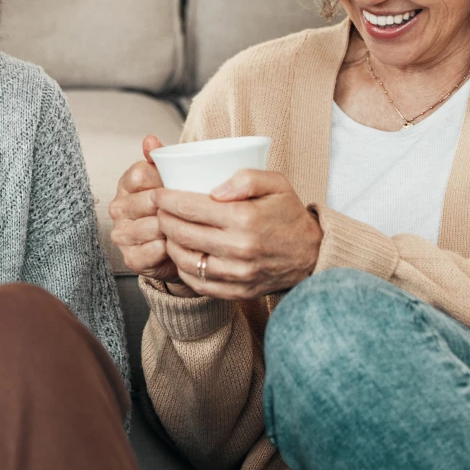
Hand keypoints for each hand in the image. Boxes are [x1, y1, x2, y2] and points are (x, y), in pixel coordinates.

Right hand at [109, 136, 180, 283]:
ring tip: (189, 227)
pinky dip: (169, 249)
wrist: (180, 246)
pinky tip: (180, 244)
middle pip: (146, 201)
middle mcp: (119, 208)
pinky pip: (152, 251)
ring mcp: (122, 234)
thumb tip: (149, 139)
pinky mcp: (131, 258)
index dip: (164, 180)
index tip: (180, 186)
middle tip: (192, 209)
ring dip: (172, 227)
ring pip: (150, 226)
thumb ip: (161, 159)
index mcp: (126, 184)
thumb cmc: (175, 208)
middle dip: (171, 206)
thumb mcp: (171, 181)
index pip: (140, 175)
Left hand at [154, 169, 322, 299]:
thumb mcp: (277, 184)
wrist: (311, 255)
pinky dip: (183, 267)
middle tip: (158, 210)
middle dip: (163, 218)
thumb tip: (215, 189)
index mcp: (245, 219)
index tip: (158, 194)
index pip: (191, 207)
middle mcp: (239, 249)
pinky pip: (197, 282)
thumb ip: (246, 178)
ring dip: (169, 243)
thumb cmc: (289, 215)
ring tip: (168, 230)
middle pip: (182, 233)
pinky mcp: (236, 291)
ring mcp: (236, 274)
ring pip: (185, 259)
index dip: (167, 200)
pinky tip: (182, 253)